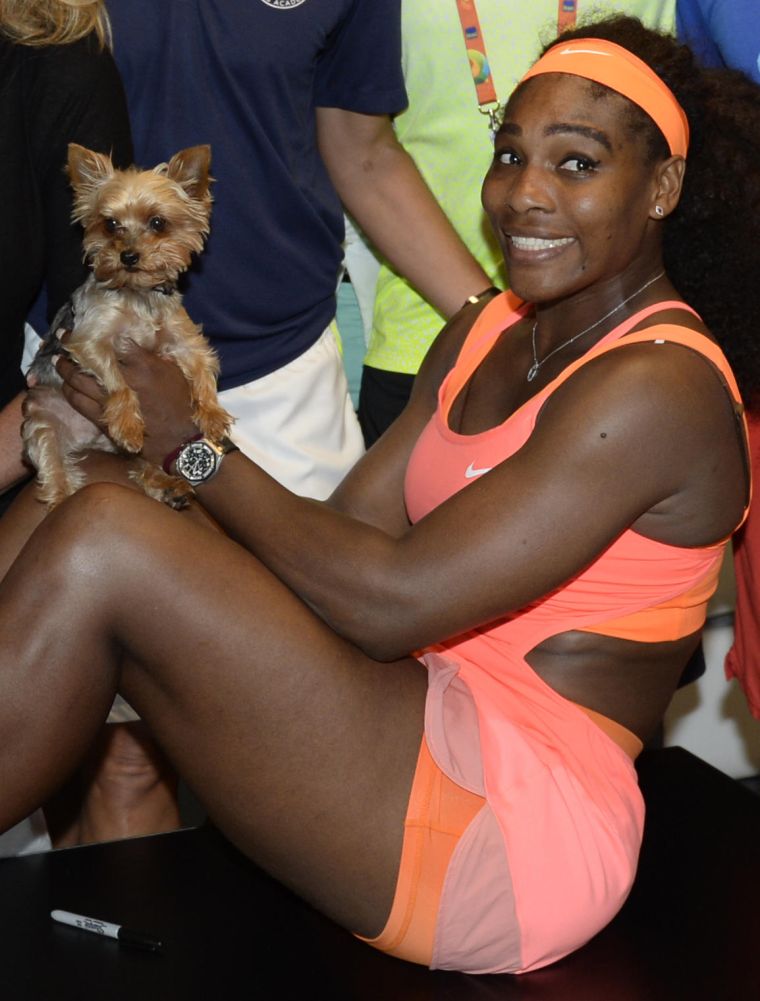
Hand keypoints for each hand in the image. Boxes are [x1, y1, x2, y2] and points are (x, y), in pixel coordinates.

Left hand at [56, 341, 198, 465]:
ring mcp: (110, 400)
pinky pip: (78, 402)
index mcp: (142, 365)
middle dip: (71, 348)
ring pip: (78, 381)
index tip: (84, 328)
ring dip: (65, 369)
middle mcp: (122, 380)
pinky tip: (66, 386)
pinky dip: (69, 391)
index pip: (112, 343)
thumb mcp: (174, 372)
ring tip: (59, 361)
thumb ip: (152, 355)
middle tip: (63, 338)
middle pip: (87, 361)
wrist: (179, 440)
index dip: (94, 334)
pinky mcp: (104, 419)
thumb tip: (133, 340)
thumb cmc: (181, 404)